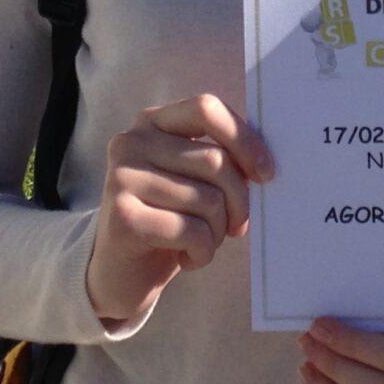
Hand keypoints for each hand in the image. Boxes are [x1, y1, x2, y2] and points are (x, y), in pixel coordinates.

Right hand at [86, 94, 273, 327]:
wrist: (118, 274)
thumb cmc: (167, 223)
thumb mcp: (190, 182)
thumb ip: (217, 163)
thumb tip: (263, 167)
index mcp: (151, 123)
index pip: (206, 109)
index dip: (244, 139)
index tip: (266, 174)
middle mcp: (131, 142)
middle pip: (215, 160)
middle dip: (238, 202)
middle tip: (235, 227)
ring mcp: (122, 178)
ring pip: (207, 200)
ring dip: (217, 234)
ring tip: (202, 244)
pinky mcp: (122, 217)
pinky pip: (191, 231)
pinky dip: (202, 253)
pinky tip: (186, 259)